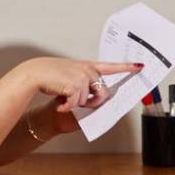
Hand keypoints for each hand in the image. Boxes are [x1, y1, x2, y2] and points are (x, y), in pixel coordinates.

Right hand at [25, 57, 142, 111]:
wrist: (34, 74)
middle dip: (92, 103)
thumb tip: (99, 103)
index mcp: (88, 66)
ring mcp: (82, 76)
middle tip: (79, 104)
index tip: (140, 66)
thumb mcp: (71, 79)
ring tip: (64, 98)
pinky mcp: (76, 84)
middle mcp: (88, 69)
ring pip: (89, 101)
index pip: (111, 66)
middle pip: (102, 93)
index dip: (126, 67)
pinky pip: (77, 104)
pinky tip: (59, 104)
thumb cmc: (51, 78)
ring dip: (76, 105)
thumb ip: (85, 87)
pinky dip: (67, 108)